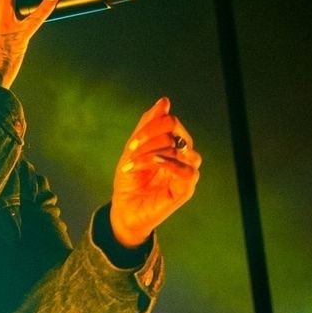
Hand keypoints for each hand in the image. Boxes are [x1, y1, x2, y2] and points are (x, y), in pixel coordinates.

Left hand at [109, 97, 201, 245]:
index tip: (132, 144)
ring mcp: (186, 172)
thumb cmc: (130, 182)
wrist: (123, 211)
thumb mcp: (133, 150)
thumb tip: (165, 101)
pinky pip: (187, 170)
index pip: (170, 122)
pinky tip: (153, 165)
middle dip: (149, 138)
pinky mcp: (186, 190)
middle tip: (131, 151)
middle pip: (175, 131)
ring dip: (153, 152)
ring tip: (133, 164)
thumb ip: (147, 126)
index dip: (151, 126)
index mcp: (172, 145)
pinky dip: (169, 163)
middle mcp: (183, 156)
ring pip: (180, 148)